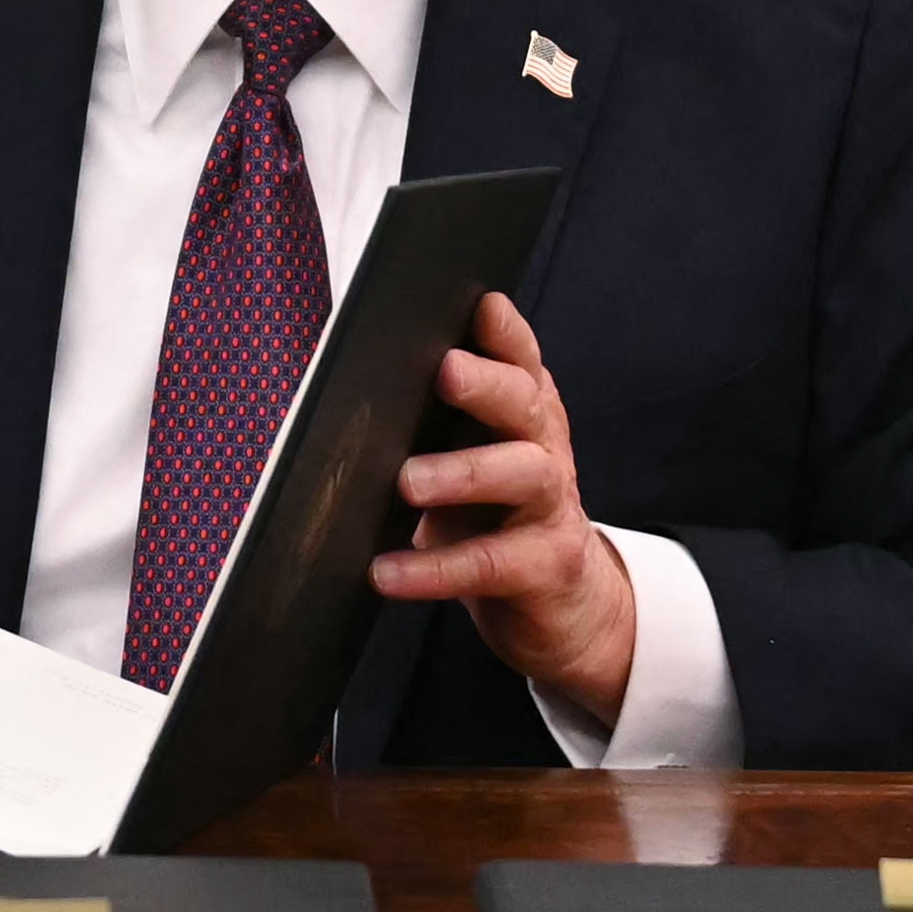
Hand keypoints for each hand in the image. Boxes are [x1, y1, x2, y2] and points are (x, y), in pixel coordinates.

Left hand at [378, 292, 637, 731]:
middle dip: (487, 383)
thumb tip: (349, 395)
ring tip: (409, 482)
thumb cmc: (496, 520)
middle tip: (445, 370)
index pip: (521, 361)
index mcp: (525, 415)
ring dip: (464, 473)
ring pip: (520, 475)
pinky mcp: (545, 567)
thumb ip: (434, 424)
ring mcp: (551, 508)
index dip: (506, 332)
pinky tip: (387, 570)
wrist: (563, 608)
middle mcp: (545, 449)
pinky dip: (434, 569)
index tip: (479, 303)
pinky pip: (489, 563)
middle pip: (525, 404)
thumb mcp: (471, 464)